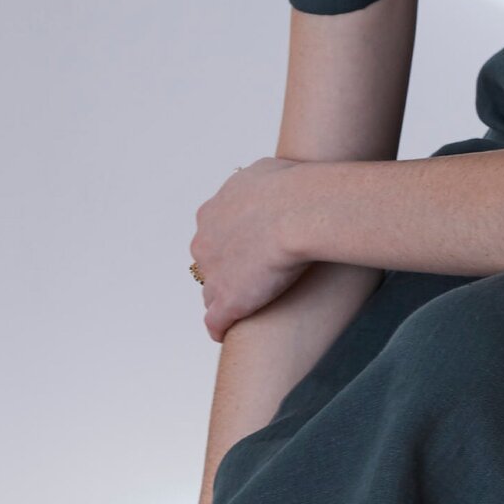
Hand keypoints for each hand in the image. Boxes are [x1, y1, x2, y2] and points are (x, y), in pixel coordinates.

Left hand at [193, 156, 309, 341]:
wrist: (298, 211)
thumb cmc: (292, 187)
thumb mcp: (265, 171)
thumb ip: (258, 181)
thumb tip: (267, 179)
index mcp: (211, 213)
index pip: (213, 234)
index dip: (232, 243)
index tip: (251, 248)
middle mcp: (204, 243)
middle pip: (208, 264)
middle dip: (226, 269)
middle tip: (252, 276)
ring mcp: (213, 274)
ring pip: (211, 293)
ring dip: (226, 298)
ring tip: (246, 306)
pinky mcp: (228, 302)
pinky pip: (215, 322)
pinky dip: (221, 328)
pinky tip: (229, 332)